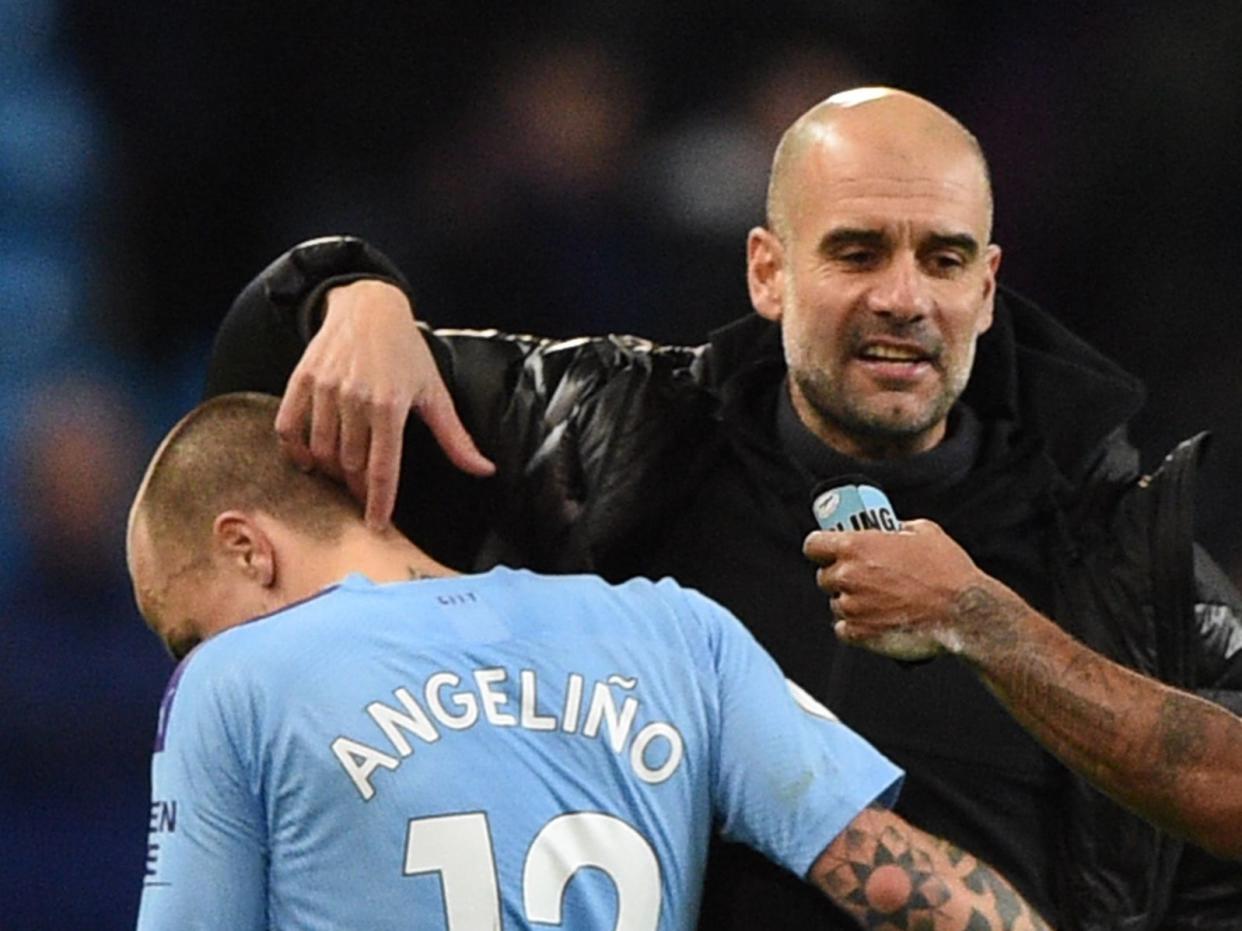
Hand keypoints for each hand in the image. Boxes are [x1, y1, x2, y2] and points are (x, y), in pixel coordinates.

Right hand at [275, 280, 494, 527]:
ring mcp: (325, 388)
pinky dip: (295, 450)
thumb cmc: (407, 352)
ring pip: (320, 451)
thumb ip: (456, 437)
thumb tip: (484, 470)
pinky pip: (288, 427)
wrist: (369, 307)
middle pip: (350, 464)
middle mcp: (355, 397)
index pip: (382, 467)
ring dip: (329, 472)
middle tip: (361, 496)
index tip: (376, 526)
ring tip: (341, 475)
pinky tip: (309, 459)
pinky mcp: (302, 379)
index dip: (379, 502)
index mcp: (391, 404)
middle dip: (356, 488)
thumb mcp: (435, 392)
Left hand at [802, 519, 984, 660]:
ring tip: (880, 601)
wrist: (964, 612)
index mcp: (855, 546)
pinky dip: (856, 627)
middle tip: (862, 578)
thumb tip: (889, 529)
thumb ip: (895, 528)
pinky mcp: (860, 634)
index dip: (820, 548)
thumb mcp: (923, 532)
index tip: (827, 550)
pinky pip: (844, 630)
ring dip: (851, 602)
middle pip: (824, 577)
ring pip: (836, 604)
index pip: (813, 545)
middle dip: (839, 577)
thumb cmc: (947, 570)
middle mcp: (847, 575)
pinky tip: (876, 621)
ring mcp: (851, 606)